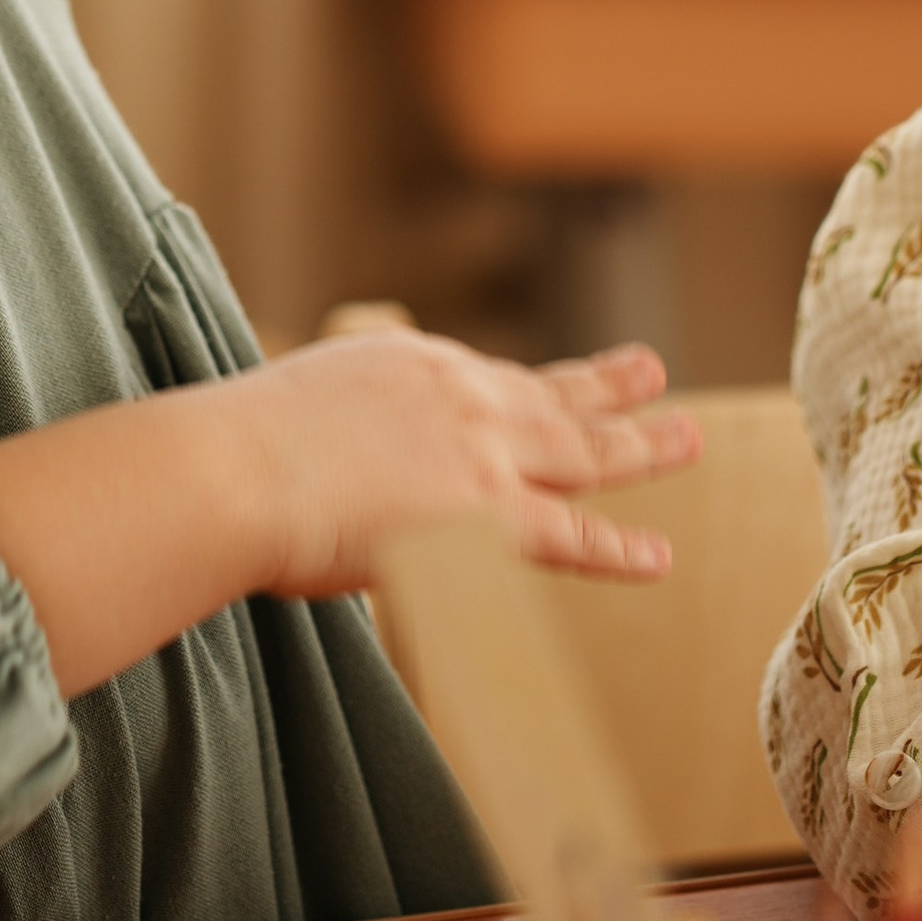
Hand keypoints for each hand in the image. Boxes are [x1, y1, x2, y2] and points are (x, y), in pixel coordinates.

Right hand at [227, 333, 699, 601]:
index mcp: (407, 362)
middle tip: (650, 372)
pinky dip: (618, 550)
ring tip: (685, 437)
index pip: (484, 379)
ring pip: (581, 451)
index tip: (553, 382)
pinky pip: (572, 536)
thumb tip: (328, 462)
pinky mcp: (488, 515)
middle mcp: (457, 393)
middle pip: (548, 395)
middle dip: (605, 388)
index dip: (525, 388)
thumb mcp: (295, 409)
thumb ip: (336, 428)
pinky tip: (656, 558)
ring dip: (639, 445)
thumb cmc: (236, 451)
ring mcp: (480, 451)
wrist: (236, 469)